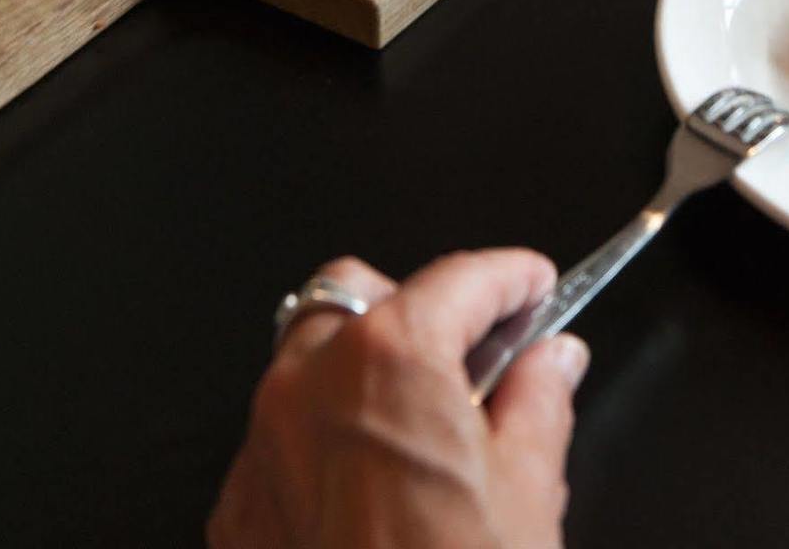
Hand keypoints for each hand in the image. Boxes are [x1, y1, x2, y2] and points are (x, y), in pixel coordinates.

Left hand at [208, 250, 587, 548]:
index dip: (510, 277)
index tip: (533, 287)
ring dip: (364, 369)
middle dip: (416, 304)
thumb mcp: (527, 492)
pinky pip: (281, 441)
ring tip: (429, 419)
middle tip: (476, 348)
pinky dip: (326, 439)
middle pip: (358, 295)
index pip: (460, 278)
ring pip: (308, 363)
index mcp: (391, 357)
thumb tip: (551, 364)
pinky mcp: (238, 511)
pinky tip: (376, 484)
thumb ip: (539, 401)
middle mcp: (310, 384)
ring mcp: (263, 447)